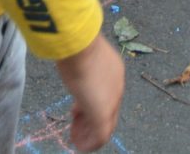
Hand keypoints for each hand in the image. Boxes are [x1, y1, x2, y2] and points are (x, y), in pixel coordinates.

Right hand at [56, 34, 123, 151]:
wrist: (80, 45)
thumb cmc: (77, 46)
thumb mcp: (82, 56)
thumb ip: (81, 65)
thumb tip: (72, 66)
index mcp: (114, 72)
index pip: (106, 95)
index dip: (89, 105)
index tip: (75, 110)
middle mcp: (117, 88)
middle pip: (107, 112)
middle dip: (89, 122)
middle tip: (74, 128)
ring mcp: (111, 101)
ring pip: (104, 126)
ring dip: (88, 134)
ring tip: (75, 139)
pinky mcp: (102, 112)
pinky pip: (101, 135)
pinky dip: (90, 143)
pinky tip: (79, 146)